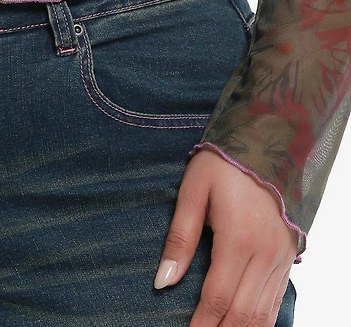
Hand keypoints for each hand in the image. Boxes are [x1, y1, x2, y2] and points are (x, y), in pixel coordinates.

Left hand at [155, 147, 298, 326]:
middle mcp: (265, 254)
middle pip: (242, 313)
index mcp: (238, 238)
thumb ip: (179, 238)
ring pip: (263, 314)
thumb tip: (163, 281)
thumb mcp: (193, 191)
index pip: (217, 297)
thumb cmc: (223, 164)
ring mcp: (281, 258)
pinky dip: (261, 321)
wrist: (268, 142)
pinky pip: (276, 301)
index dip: (201, 323)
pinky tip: (245, 326)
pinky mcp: (289, 257)